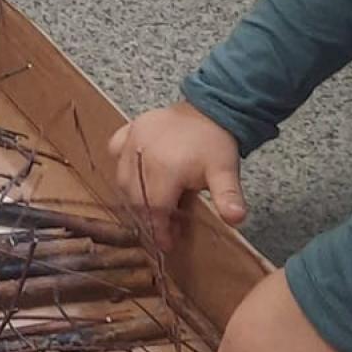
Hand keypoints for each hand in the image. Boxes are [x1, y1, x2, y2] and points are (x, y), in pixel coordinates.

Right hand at [107, 100, 246, 248]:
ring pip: (122, 179)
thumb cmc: (216, 143)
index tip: (166, 244)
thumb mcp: (225, 172)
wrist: (212, 107)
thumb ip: (227, 196)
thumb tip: (236, 219)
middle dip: (148, 217)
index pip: (155, 208)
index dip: (159, 229)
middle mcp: (143, 154)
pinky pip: (115, 150)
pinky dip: (122, 166)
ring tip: (152, 205)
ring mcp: (133, 139)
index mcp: (166, 168)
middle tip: (165, 227)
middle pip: (136, 198)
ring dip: (134, 196)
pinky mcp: (130, 128)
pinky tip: (135, 175)